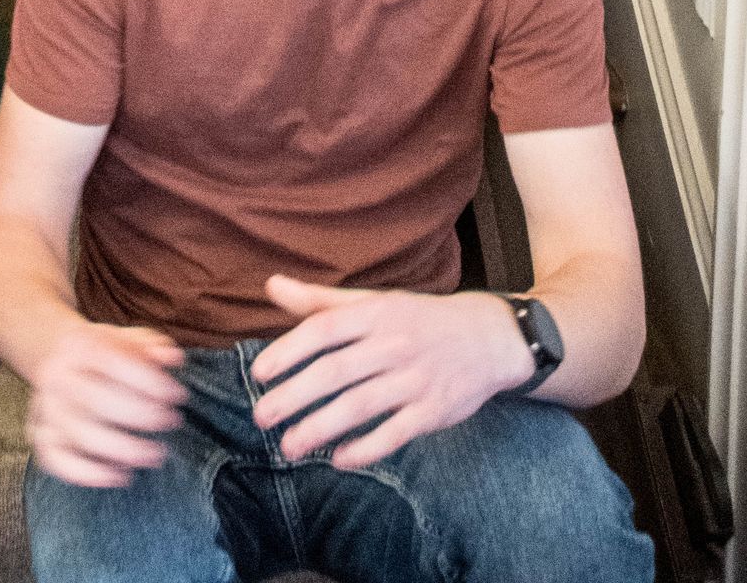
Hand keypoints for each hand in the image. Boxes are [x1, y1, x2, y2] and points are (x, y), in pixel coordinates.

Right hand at [26, 319, 185, 487]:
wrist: (60, 362)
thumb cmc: (104, 355)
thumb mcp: (126, 339)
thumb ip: (151, 345)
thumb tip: (173, 357)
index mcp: (77, 346)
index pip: (111, 361)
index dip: (148, 380)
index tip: (178, 395)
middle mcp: (56, 376)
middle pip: (95, 400)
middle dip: (140, 415)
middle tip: (171, 421)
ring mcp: (47, 409)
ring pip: (80, 434)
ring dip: (123, 449)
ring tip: (155, 454)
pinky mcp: (42, 438)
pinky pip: (59, 461)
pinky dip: (89, 474)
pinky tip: (122, 475)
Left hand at [249, 277, 533, 468]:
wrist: (487, 339)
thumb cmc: (417, 319)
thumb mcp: (374, 302)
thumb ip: (320, 301)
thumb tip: (271, 286)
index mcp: (375, 313)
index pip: (323, 329)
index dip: (289, 350)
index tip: (259, 374)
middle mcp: (393, 344)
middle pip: (336, 371)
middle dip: (295, 396)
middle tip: (261, 417)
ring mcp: (415, 379)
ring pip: (360, 406)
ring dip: (321, 428)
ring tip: (288, 446)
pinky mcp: (433, 412)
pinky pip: (394, 434)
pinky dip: (365, 449)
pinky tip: (338, 460)